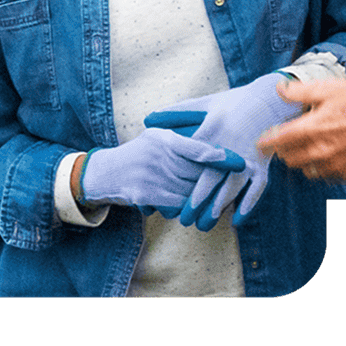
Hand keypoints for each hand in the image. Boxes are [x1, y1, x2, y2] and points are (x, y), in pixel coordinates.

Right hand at [82, 130, 244, 217]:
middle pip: (196, 173)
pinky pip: (174, 205)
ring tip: (219, 200)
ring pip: (188, 192)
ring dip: (203, 198)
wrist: (105, 173)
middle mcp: (157, 154)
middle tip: (237, 185)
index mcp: (163, 138)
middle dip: (216, 181)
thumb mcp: (156, 136)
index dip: (220, 156)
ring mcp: (150, 175)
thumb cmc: (139, 152)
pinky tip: (191, 209)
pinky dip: (185, 208)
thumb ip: (181, 136)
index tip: (240, 160)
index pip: (197, 147)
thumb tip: (213, 139)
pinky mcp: (145, 194)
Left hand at [145, 73, 304, 229]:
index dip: (181, 180)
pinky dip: (247, 205)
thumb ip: (176, 113)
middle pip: (211, 179)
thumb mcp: (205, 104)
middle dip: (197, 203)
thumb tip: (147, 119)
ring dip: (218, 209)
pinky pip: (257, 188)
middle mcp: (231, 145)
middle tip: (184, 221)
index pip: (193, 160)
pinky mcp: (263, 163)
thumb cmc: (233, 103)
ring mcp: (249, 156)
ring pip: (232, 188)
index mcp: (213, 129)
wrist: (270, 99)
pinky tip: (235, 221)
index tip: (168, 197)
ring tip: (204, 225)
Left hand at [255, 77, 345, 183]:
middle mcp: (319, 152)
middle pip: (290, 159)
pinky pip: (329, 176)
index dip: (267, 142)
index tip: (261, 143)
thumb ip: (300, 91)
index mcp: (311, 129)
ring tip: (310, 149)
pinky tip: (331, 157)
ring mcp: (334, 166)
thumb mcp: (327, 89)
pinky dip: (325, 168)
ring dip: (304, 161)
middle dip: (285, 151)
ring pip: (308, 170)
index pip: (279, 140)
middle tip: (288, 142)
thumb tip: (280, 89)